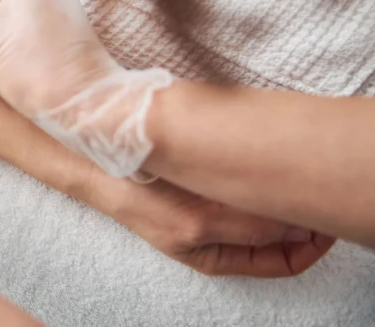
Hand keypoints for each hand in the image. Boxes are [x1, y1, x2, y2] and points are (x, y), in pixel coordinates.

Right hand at [92, 172, 336, 276]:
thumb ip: (248, 228)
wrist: (95, 160)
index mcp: (216, 256)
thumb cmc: (136, 195)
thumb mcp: (194, 223)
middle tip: (315, 191)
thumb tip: (299, 227)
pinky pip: (245, 181)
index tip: (325, 221)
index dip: (311, 244)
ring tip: (293, 174)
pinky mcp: (205, 176)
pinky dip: (260, 173)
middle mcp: (217, 234)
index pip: (282, 260)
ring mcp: (211, 205)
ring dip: (281, 192)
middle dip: (299, 216)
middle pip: (277, 234)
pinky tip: (261, 159)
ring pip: (264, 205)